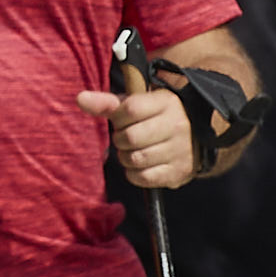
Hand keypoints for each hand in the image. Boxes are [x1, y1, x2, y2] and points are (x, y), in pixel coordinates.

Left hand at [75, 62, 204, 191]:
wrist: (195, 139)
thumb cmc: (156, 119)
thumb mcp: (137, 104)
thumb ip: (108, 103)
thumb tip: (80, 99)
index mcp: (166, 102)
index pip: (129, 109)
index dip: (118, 118)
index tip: (122, 120)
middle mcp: (177, 125)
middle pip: (131, 138)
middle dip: (120, 140)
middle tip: (126, 138)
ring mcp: (180, 150)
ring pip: (136, 159)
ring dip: (126, 157)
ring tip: (133, 151)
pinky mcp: (178, 172)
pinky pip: (144, 177)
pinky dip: (135, 174)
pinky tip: (140, 165)